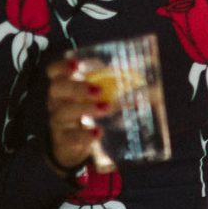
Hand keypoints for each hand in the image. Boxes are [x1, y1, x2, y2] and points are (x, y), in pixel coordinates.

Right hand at [45, 58, 108, 174]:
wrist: (73, 144)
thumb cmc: (89, 110)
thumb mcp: (99, 97)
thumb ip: (118, 88)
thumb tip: (152, 86)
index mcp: (66, 86)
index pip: (54, 72)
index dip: (62, 67)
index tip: (76, 64)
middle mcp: (57, 101)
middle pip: (56, 89)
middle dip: (76, 87)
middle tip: (98, 90)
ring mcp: (58, 121)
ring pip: (62, 113)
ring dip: (85, 108)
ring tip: (107, 108)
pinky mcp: (63, 140)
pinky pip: (69, 137)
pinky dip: (84, 135)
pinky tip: (98, 132)